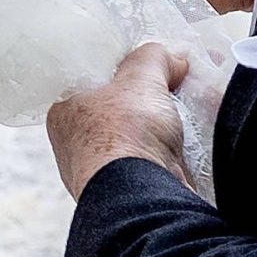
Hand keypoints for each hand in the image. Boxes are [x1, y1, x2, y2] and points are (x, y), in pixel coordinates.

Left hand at [46, 42, 192, 201]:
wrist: (141, 199)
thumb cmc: (124, 137)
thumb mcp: (141, 79)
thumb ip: (153, 58)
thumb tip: (172, 57)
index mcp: (64, 112)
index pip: (94, 81)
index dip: (127, 70)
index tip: (155, 64)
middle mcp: (76, 144)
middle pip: (120, 108)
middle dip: (152, 98)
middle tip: (177, 82)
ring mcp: (102, 172)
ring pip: (140, 137)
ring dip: (167, 126)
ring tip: (190, 110)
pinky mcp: (130, 192)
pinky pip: (154, 162)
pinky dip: (174, 152)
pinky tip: (192, 141)